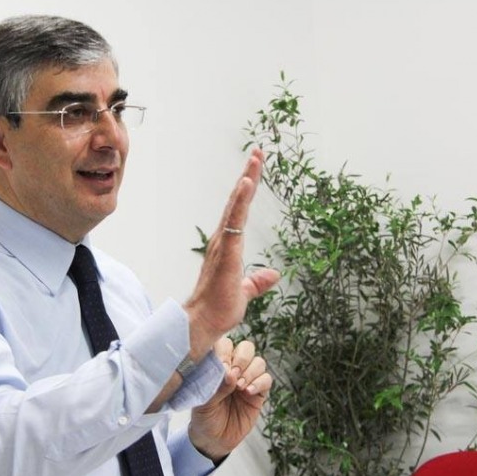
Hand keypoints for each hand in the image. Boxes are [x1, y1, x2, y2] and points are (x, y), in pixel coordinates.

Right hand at [184, 148, 279, 356]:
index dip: (247, 191)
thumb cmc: (218, 309)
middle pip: (236, 202)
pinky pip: (234, 221)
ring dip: (245, 181)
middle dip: (248, 175)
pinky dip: (240, 201)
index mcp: (227, 247)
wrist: (204, 323)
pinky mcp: (226, 252)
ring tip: (255, 158)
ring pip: (235, 206)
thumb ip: (256, 281)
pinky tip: (246, 183)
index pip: (238, 212)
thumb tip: (273, 274)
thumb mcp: (244, 292)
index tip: (255, 169)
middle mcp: (222, 241)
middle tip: (258, 152)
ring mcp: (222, 245)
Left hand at [188, 338, 271, 460]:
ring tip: (240, 387)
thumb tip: (230, 374)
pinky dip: (260, 383)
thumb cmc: (204, 417)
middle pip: (246, 348)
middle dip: (242, 359)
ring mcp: (247, 379)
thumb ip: (216, 386)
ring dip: (251, 372)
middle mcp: (234, 368)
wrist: (214, 439)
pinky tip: (249, 393)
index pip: (225, 344)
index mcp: (217, 364)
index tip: (222, 367)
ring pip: (258, 361)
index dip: (225, 351)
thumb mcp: (204, 402)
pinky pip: (267, 379)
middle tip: (234, 376)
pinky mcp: (259, 393)